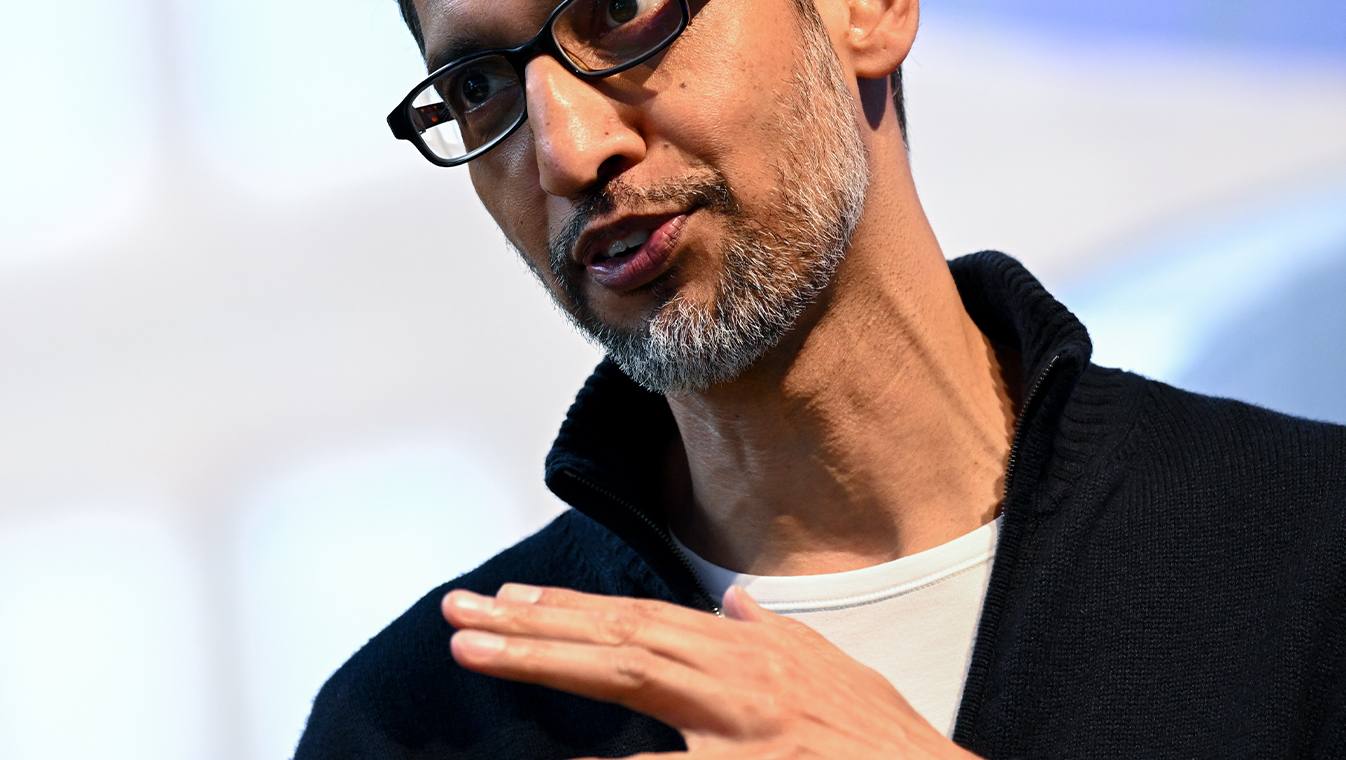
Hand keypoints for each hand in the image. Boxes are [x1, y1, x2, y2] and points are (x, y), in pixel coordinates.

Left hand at [441, 583, 974, 758]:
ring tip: (474, 650)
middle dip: (533, 625)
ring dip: (547, 660)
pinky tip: (563, 755)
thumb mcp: (830, 670)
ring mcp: (741, 729)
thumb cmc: (886, 743)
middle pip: (617, 637)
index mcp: (749, 652)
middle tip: (459, 616)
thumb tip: (734, 602)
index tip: (508, 602)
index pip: (639, 619)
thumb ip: (773, 635)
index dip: (569, 609)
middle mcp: (738, 678)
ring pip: (628, 677)